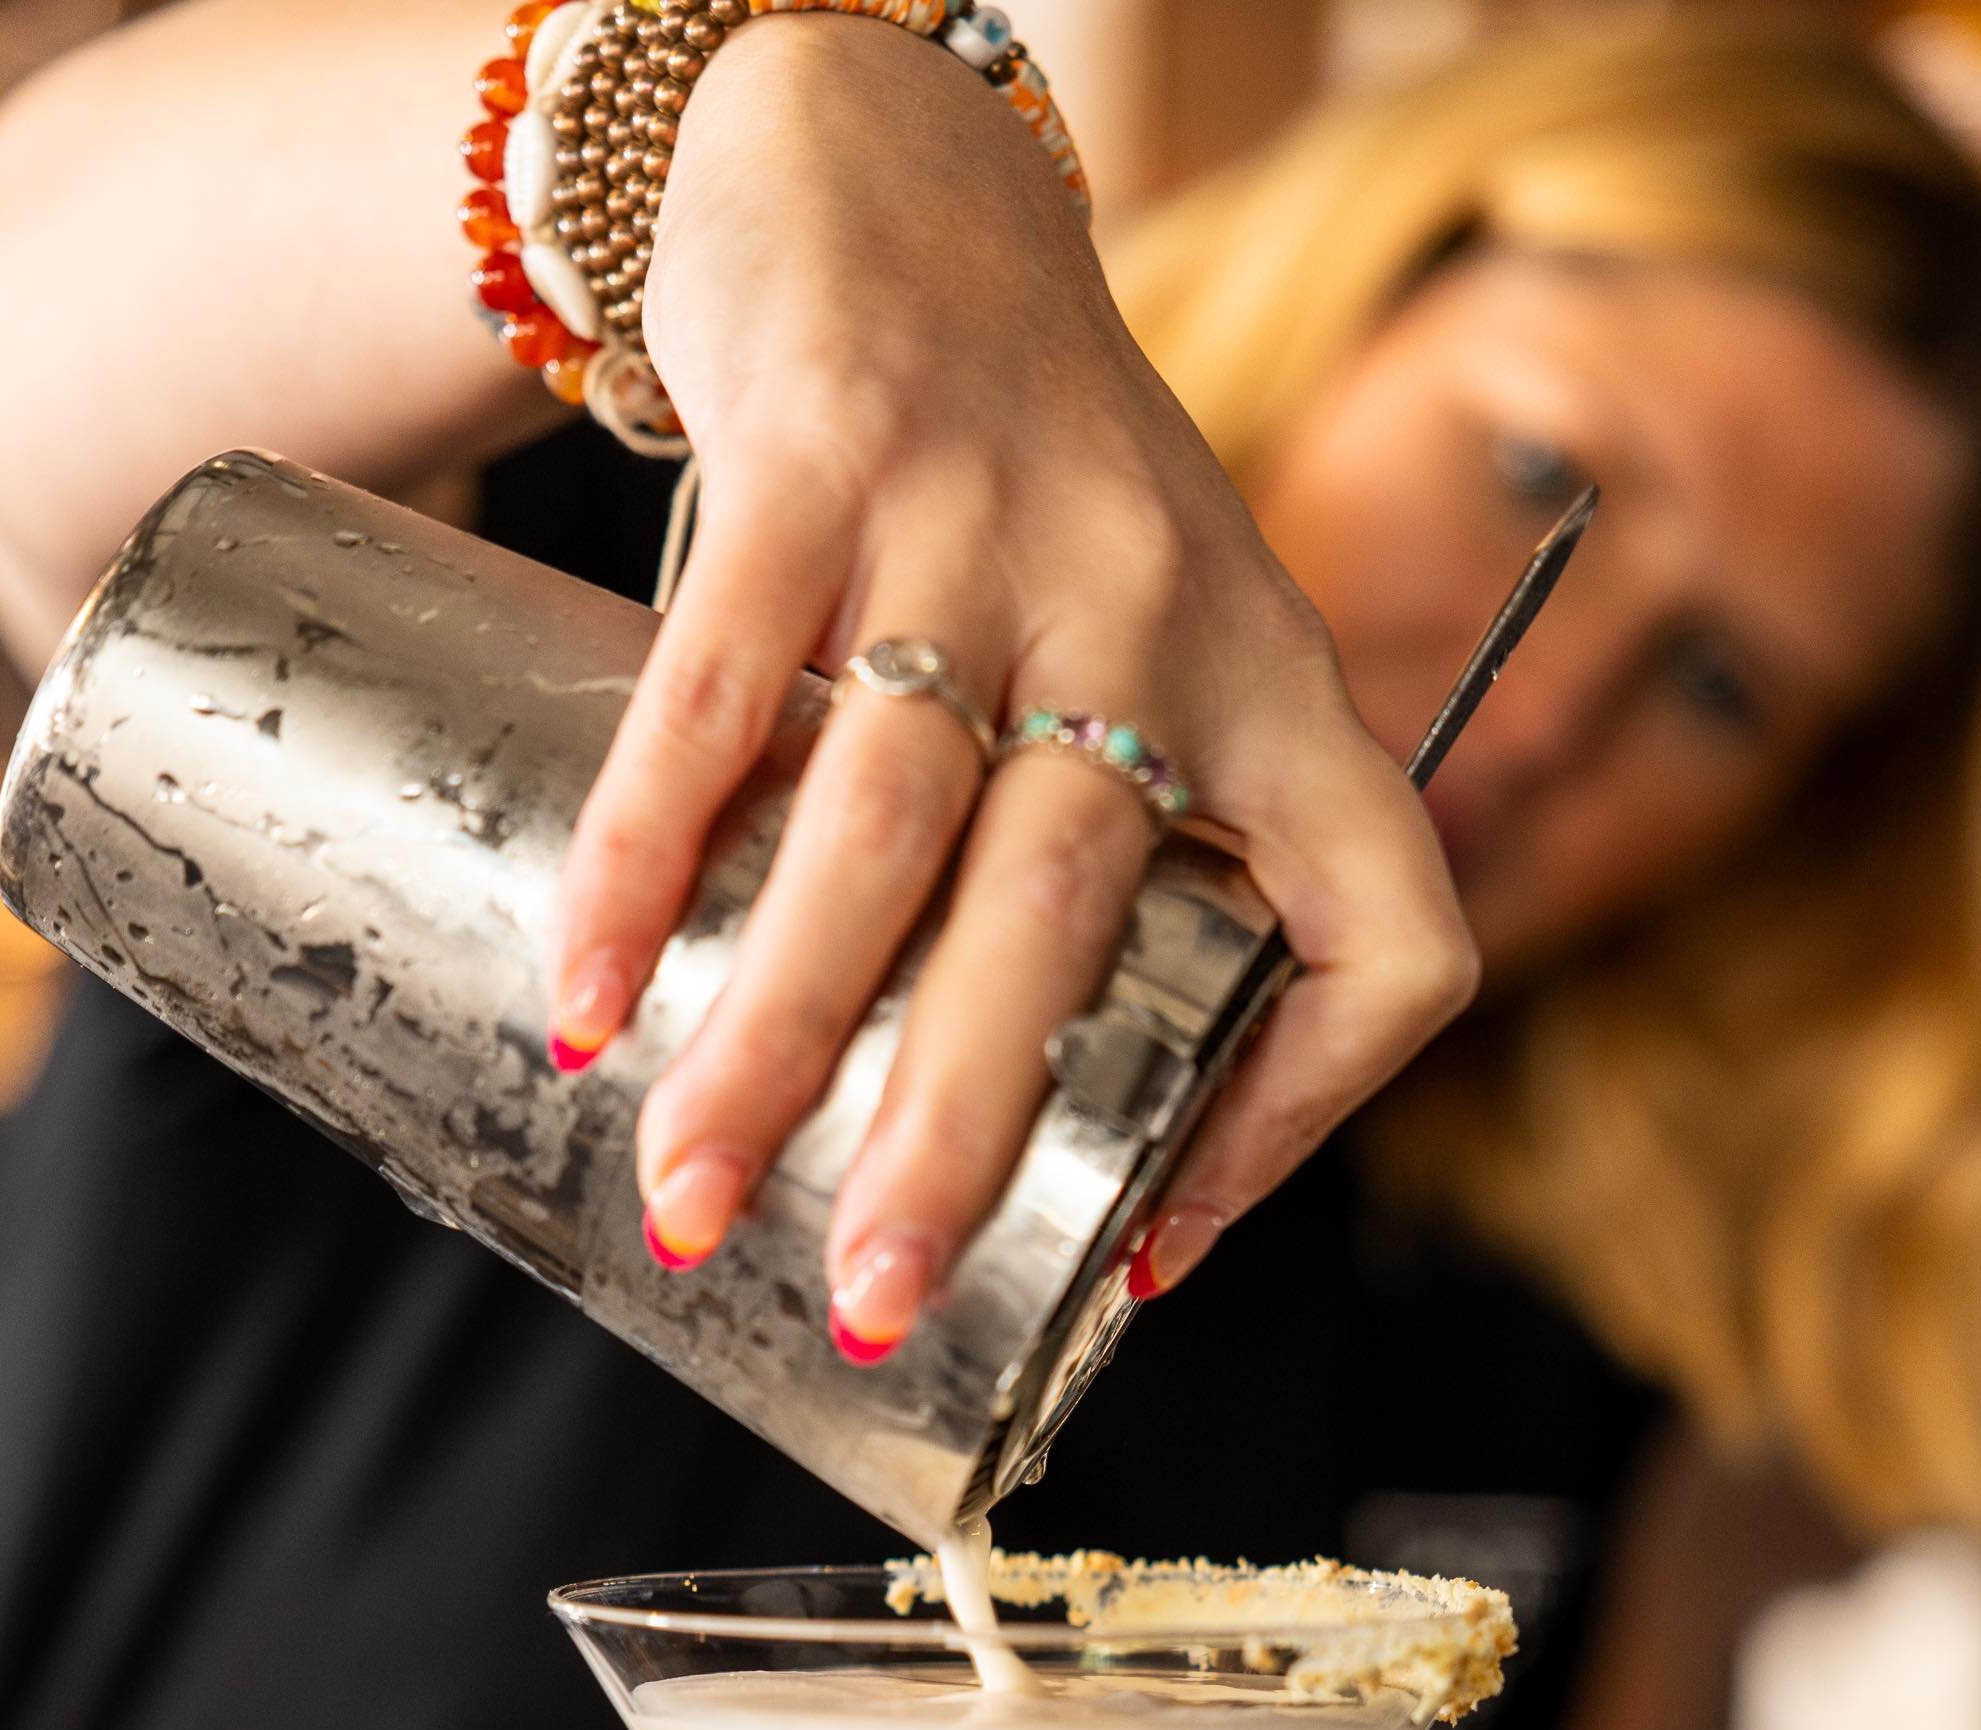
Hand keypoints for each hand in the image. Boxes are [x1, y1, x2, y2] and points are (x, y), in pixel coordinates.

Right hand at [551, 10, 1474, 1361]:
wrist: (898, 178)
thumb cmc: (1034, 486)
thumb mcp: (1160, 643)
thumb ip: (1130, 849)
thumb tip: (1045, 1138)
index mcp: (1280, 690)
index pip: (1387, 934)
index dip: (1303, 1117)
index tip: (1156, 1238)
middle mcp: (1158, 614)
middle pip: (1067, 921)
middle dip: (957, 1136)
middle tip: (876, 1300)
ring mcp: (991, 529)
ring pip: (887, 831)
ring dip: (777, 1040)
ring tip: (691, 1197)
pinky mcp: (824, 457)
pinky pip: (726, 694)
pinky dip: (652, 860)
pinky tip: (593, 997)